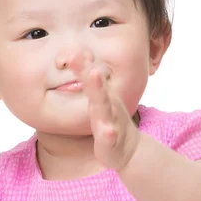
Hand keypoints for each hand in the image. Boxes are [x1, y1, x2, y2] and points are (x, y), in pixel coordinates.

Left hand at [69, 51, 140, 170]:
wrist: (129, 149)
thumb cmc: (110, 121)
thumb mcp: (100, 98)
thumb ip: (90, 78)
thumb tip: (80, 54)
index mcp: (102, 96)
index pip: (91, 77)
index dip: (82, 65)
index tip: (71, 52)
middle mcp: (108, 105)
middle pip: (98, 87)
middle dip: (89, 71)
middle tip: (80, 56)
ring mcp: (111, 121)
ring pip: (105, 108)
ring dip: (100, 92)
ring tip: (95, 76)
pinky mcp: (111, 140)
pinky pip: (111, 136)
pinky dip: (110, 132)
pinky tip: (108, 130)